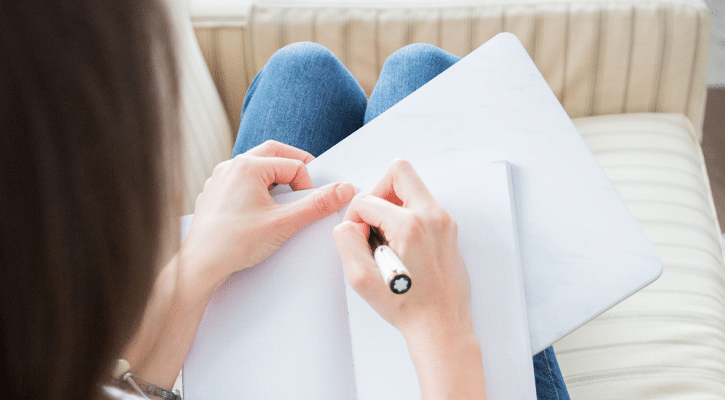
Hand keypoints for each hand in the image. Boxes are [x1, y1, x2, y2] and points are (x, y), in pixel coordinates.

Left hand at [181, 140, 354, 291]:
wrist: (200, 266)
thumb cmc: (234, 243)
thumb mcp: (284, 223)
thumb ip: (317, 204)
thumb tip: (343, 190)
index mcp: (248, 166)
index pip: (293, 165)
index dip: (308, 185)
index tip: (309, 206)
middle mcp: (230, 166)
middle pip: (272, 153)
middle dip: (294, 167)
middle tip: (307, 183)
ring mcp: (219, 179)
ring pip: (255, 167)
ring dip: (274, 177)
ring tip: (284, 198)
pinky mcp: (213, 194)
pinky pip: (240, 181)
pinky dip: (256, 188)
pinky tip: (260, 210)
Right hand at [333, 159, 471, 339]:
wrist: (440, 326)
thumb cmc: (408, 306)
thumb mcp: (361, 278)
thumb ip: (345, 240)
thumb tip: (349, 223)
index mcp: (411, 225)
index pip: (367, 200)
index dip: (353, 218)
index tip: (359, 239)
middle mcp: (432, 216)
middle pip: (399, 171)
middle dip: (377, 191)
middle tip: (372, 220)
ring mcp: (444, 221)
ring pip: (412, 187)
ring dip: (392, 204)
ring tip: (386, 236)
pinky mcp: (448, 230)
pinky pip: (422, 206)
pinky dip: (406, 216)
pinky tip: (400, 245)